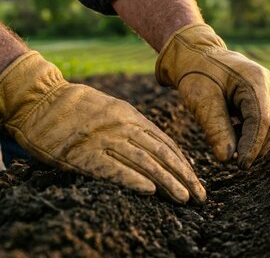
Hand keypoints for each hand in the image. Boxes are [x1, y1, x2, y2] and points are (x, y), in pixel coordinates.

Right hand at [0, 52, 204, 203]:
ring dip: (167, 182)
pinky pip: (112, 169)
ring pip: (144, 163)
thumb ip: (135, 126)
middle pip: (161, 154)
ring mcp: (104, 140)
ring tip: (184, 198)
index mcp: (132, 116)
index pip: (165, 143)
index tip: (196, 180)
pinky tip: (150, 192)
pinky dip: (132, 180)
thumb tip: (160, 148)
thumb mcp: (113, 110)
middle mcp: (123, 127)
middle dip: (184, 176)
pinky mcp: (83, 154)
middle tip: (200, 195)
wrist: (41, 101)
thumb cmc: (78, 108)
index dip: (183, 163)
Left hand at [156, 24, 269, 168]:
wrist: (194, 54)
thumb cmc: (196, 73)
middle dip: (259, 146)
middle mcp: (267, 82)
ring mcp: (267, 88)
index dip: (253, 145)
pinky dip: (256, 133)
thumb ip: (216, 129)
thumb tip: (227, 159)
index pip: (261, 119)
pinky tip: (237, 138)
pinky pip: (268, 119)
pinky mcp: (263, 95)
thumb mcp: (201, 101)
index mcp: (254, 80)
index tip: (240, 164)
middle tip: (239, 164)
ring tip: (238, 153)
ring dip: (260, 141)